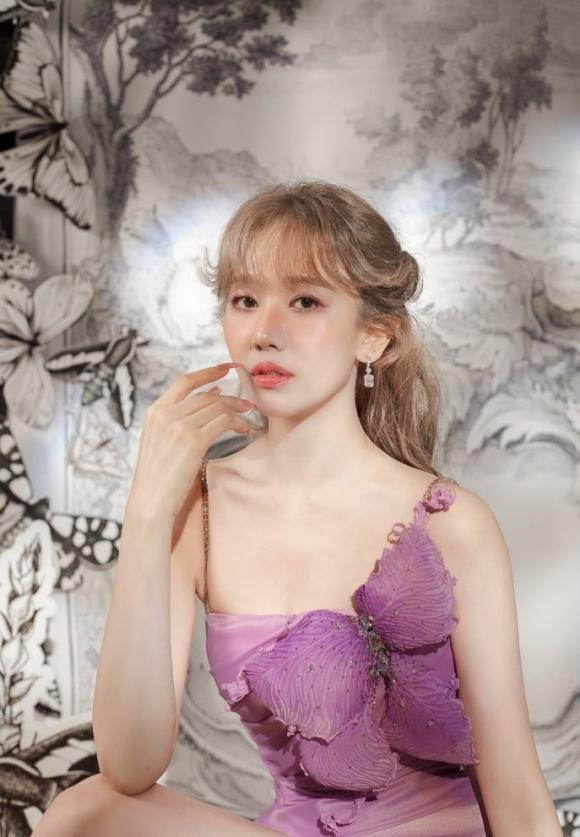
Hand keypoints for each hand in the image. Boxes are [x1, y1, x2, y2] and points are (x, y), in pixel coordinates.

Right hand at [126, 362, 253, 518]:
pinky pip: (223, 421)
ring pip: (217, 406)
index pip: (184, 381)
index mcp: (155, 411)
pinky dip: (237, 422)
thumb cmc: (159, 475)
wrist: (151, 500)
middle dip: (231, 397)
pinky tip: (243, 429)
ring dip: (237, 410)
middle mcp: (165, 414)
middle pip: (206, 395)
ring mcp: (179, 426)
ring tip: (247, 417)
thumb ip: (180, 417)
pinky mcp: (193, 441)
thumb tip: (211, 394)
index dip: (207, 372)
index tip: (226, 369)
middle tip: (247, 403)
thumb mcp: (162, 439)